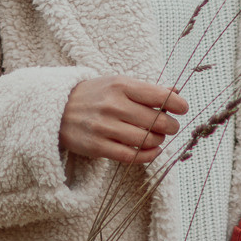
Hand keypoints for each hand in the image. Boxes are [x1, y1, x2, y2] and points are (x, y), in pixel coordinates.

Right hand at [59, 77, 185, 165]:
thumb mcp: (117, 83)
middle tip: (171, 127)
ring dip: (159, 141)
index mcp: (120, 85)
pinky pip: (132, 157)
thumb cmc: (94, 95)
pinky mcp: (97, 147)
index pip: (159, 95)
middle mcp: (113, 105)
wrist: (57, 109)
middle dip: (171, 126)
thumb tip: (177, 92)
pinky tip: (152, 151)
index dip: (177, 104)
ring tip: (158, 138)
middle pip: (157, 121)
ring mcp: (104, 127)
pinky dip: (148, 156)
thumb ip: (146, 90)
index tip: (183, 109)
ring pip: (147, 140)